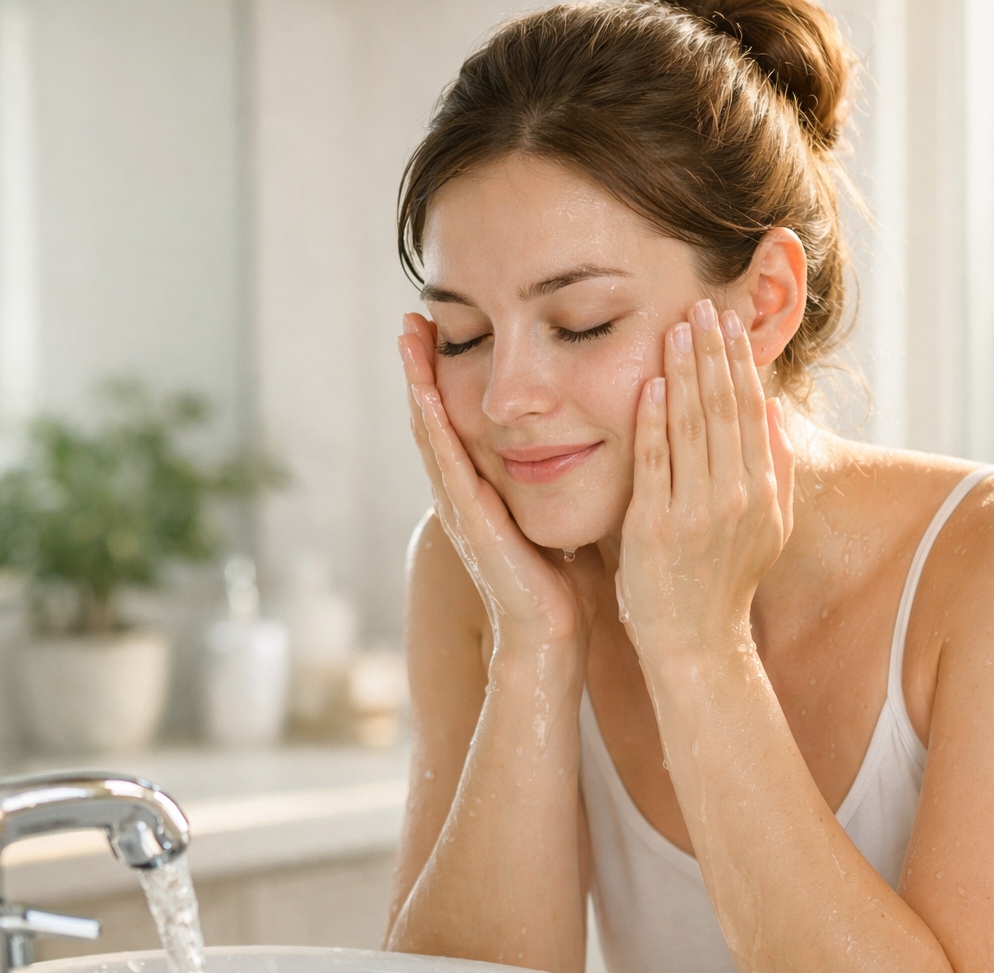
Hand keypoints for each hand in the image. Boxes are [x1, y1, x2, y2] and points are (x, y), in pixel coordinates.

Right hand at [397, 314, 598, 651]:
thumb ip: (562, 475)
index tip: (444, 325)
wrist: (552, 637)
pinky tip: (423, 393)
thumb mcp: (559, 510)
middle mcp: (464, 493)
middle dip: (421, 367)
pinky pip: (446, 468)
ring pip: (431, 434)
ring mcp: (461, 508)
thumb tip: (587, 434)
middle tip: (411, 315)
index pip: (459, 420)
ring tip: (406, 337)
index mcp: (484, 488)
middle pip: (434, 418)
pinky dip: (432, 428)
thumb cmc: (562, 580)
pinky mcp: (470, 525)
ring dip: (415, 384)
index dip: (448, 375)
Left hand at [615, 300, 794, 658]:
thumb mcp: (771, 528)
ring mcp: (696, 512)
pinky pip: (655, 463)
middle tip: (701, 306)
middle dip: (712, 353)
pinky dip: (654, 421)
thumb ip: (779, 470)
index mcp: (763, 491)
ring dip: (684, 373)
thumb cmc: (727, 583)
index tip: (728, 323)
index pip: (750, 412)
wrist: (696, 641)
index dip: (739, 363)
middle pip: (723, 409)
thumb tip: (772, 410)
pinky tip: (652, 384)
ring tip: (677, 328)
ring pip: (691, 427)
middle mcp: (735, 497)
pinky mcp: (656, 527)